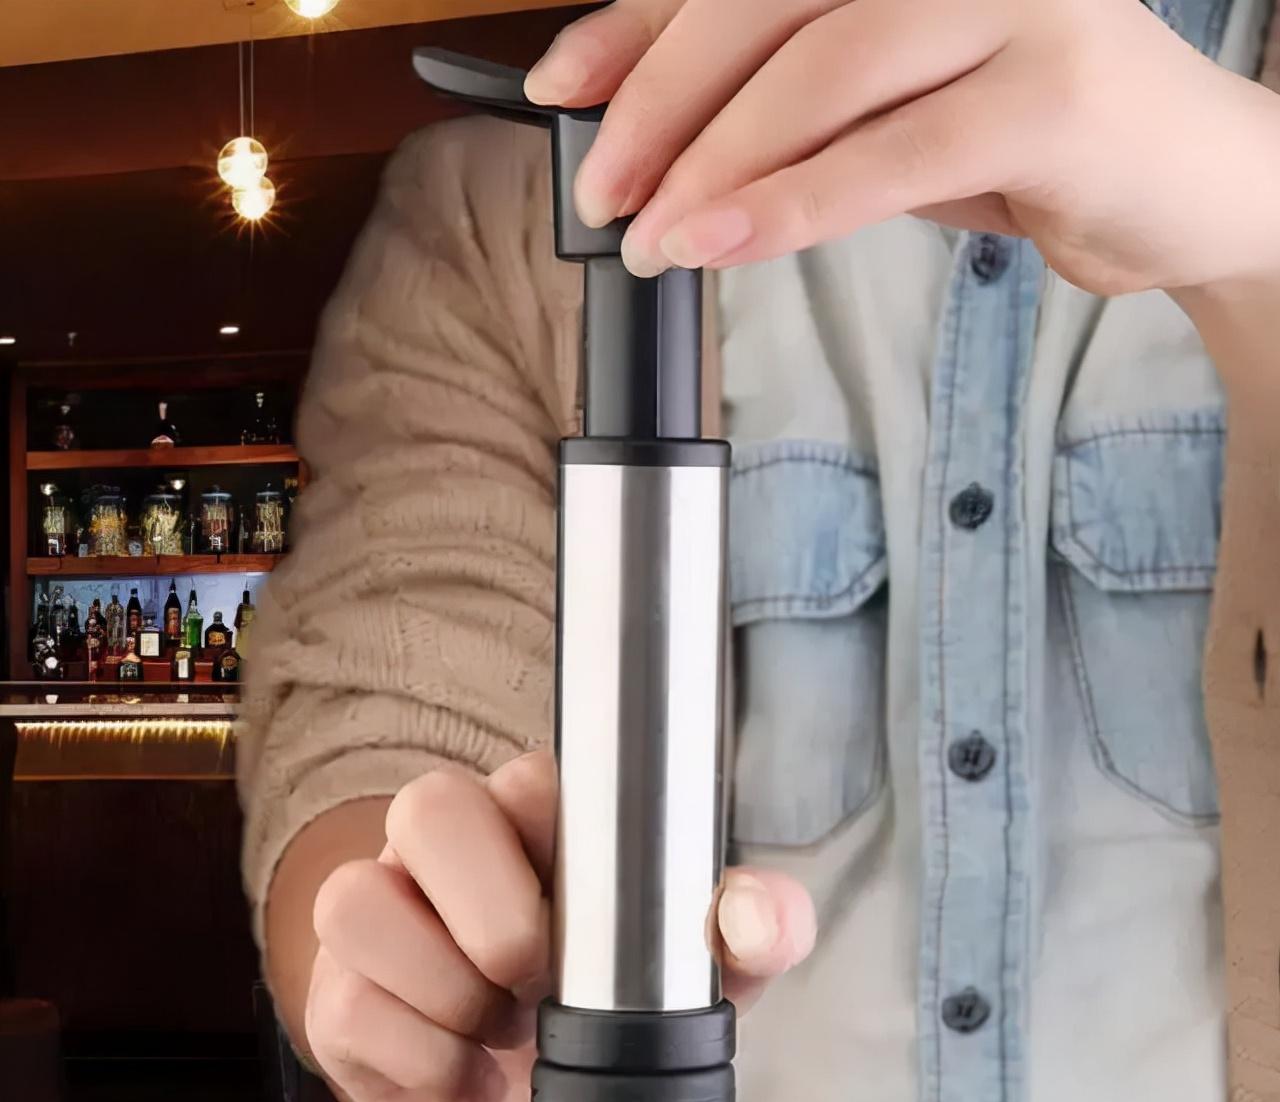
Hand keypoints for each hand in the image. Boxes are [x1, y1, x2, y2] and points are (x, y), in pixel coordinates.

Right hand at [303, 751, 816, 1101]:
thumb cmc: (612, 1008)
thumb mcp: (699, 972)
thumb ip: (752, 928)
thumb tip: (755, 915)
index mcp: (535, 819)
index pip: (531, 778)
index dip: (558, 841)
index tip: (594, 925)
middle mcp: (446, 848)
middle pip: (428, 806)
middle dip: (493, 911)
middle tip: (535, 981)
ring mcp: (382, 915)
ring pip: (356, 900)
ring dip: (446, 990)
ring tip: (502, 1031)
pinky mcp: (340, 997)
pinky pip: (346, 1007)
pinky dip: (423, 1059)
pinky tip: (475, 1079)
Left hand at [525, 0, 1279, 296]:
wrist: (1186, 189)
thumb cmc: (1027, 145)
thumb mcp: (886, 116)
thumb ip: (788, 113)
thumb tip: (655, 140)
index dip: (636, 29)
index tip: (562, 91)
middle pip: (764, 5)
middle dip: (661, 106)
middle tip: (605, 194)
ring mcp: (1015, 5)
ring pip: (823, 71)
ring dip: (718, 164)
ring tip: (653, 238)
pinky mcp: (1055, 91)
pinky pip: (892, 150)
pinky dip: (796, 203)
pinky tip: (726, 241)